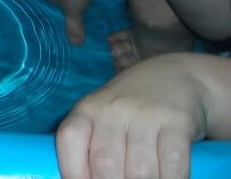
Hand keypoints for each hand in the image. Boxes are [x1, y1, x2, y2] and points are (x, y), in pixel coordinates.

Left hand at [55, 54, 207, 178]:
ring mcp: (144, 114)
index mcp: (86, 110)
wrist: (174, 76)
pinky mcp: (176, 121)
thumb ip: (90, 147)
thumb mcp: (102, 118)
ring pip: (140, 171)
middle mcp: (112, 110)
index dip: (73, 172)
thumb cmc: (130, 109)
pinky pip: (172, 164)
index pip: (69, 139)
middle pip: (105, 164)